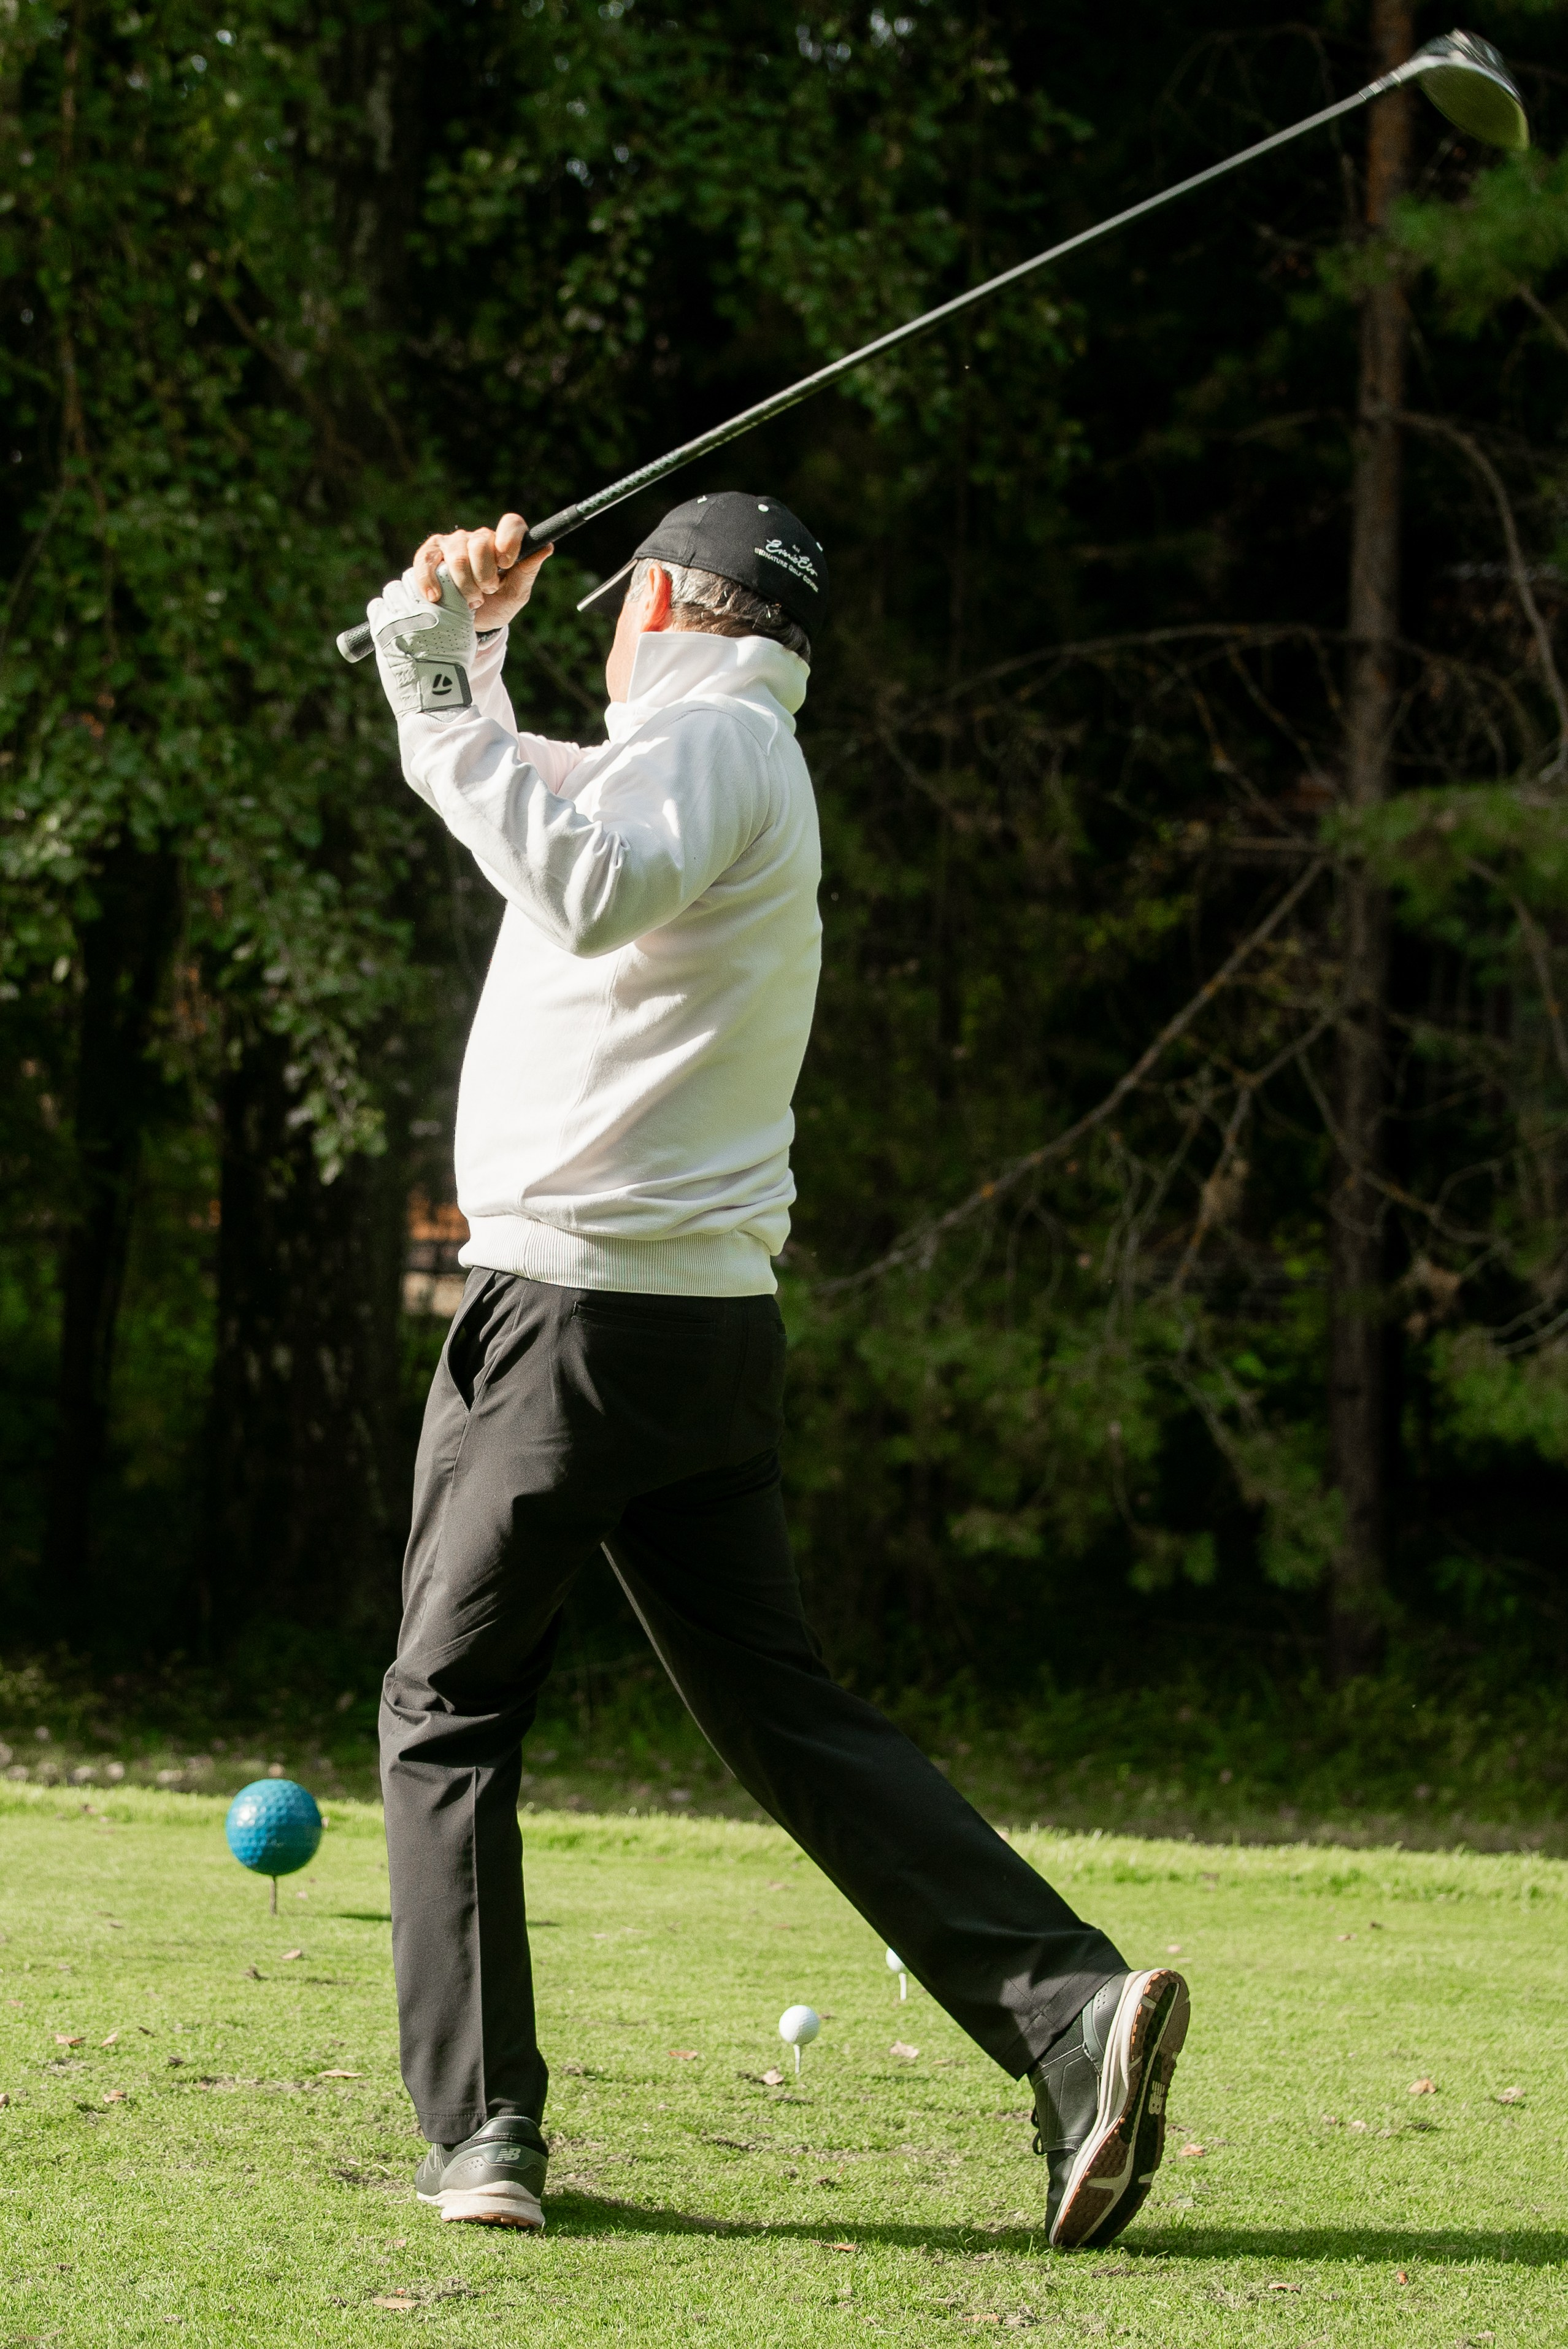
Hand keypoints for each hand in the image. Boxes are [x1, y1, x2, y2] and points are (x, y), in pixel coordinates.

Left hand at [367, 569, 476, 718]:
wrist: (434, 694)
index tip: (431, 594)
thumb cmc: (451, 668)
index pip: (437, 573)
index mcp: (452, 605)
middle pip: (412, 579)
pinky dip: (381, 611)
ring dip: (396, 600)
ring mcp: (402, 615)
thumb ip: (455, 610)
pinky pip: (376, 605)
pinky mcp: (382, 627)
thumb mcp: (464, 634)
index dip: (432, 583)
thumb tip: (439, 594)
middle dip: (412, 590)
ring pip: (392, 590)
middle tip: (414, 607)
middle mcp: (426, 605)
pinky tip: (388, 624)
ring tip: (401, 618)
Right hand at [412, 512, 552, 631]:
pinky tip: (437, 597)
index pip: (511, 524)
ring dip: (464, 586)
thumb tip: (546, 546)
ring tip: (470, 602)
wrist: (470, 625)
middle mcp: (478, 538)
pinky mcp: (429, 555)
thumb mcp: (515, 593)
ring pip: (457, 556)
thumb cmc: (496, 605)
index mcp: (503, 543)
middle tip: (487, 592)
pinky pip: (426, 562)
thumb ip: (527, 570)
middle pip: (481, 543)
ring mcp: (452, 544)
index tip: (506, 563)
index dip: (510, 540)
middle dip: (485, 575)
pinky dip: (430, 581)